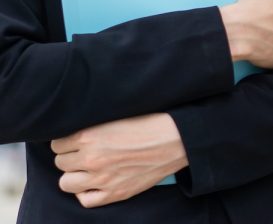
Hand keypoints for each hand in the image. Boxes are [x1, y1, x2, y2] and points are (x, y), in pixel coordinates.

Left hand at [50, 113, 187, 207]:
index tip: (73, 140)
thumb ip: (93, 125)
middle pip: (60, 162)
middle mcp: (91, 158)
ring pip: (65, 182)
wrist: (174, 139)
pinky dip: (85, 192)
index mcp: (89, 135)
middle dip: (69, 156)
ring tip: (85, 167)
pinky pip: (84, 200)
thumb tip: (75, 130)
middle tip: (81, 152)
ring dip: (73, 174)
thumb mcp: (116, 115)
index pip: (57, 143)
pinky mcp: (114, 193)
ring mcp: (101, 178)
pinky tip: (93, 182)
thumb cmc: (148, 122)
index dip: (65, 141)